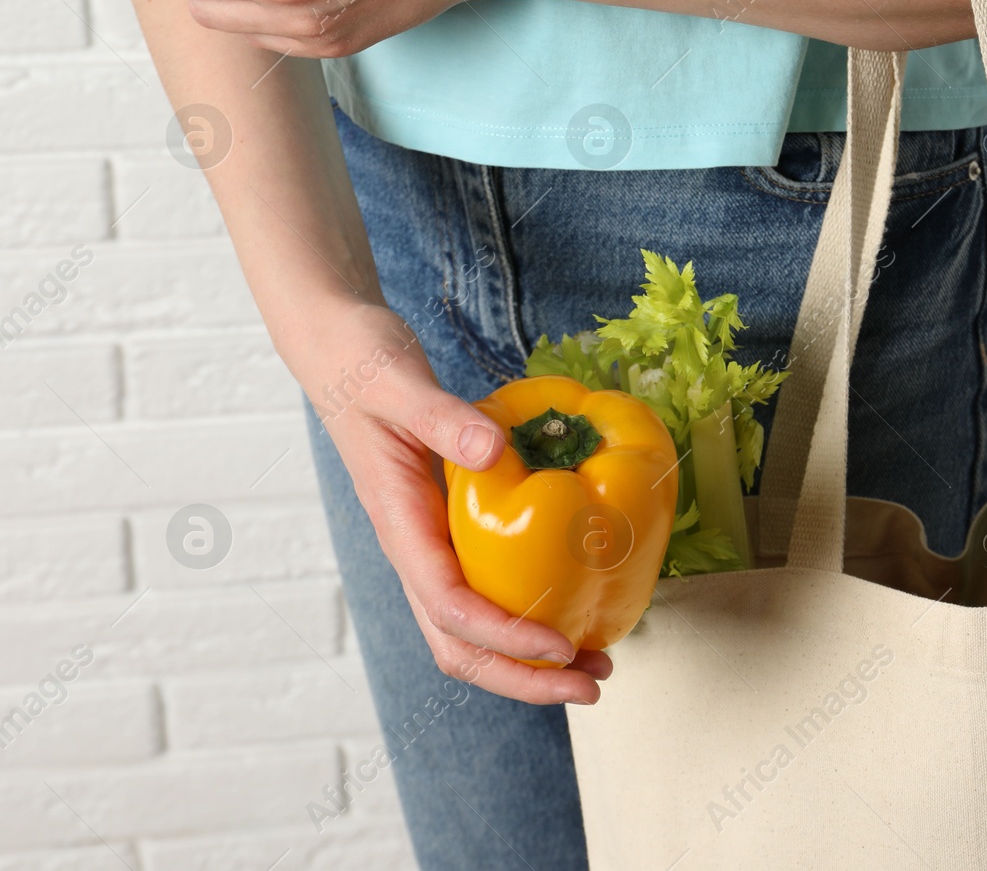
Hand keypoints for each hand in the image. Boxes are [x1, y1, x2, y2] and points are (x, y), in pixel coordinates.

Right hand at [284, 296, 612, 704]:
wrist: (339, 356)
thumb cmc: (365, 367)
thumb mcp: (402, 384)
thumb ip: (442, 417)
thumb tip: (491, 452)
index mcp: (402, 526)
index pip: (452, 608)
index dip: (507, 637)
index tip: (561, 645)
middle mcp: (415, 551)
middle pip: (461, 646)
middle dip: (524, 678)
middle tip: (594, 683)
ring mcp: (431, 548)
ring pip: (472, 633)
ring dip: (528, 662)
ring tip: (594, 664)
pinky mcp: (449, 535)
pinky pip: (486, 595)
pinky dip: (527, 619)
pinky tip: (574, 610)